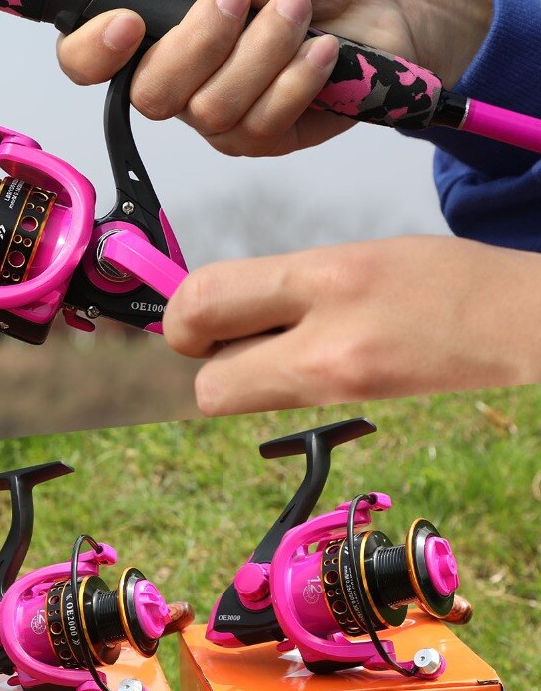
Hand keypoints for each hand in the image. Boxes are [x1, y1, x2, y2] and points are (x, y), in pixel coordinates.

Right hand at [44, 0, 491, 156]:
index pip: (87, 65)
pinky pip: (260, 123)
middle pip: (151, 95)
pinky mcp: (268, 138)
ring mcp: (223, 116)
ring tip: (298, 9)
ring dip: (262, 50)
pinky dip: (296, 77)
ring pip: (209, 110)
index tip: (128, 23)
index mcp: (154, 32)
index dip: (94, 54)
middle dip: (202, 40)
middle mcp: (180, 81)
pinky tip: (323, 50)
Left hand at [162, 237, 540, 414]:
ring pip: (240, 411)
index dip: (183, 317)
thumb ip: (287, 285)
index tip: (197, 318)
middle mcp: (331, 344)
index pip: (203, 301)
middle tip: (231, 345)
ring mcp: (347, 400)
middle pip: (206, 387)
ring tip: (291, 356)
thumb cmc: (450, 286)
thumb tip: (221, 310)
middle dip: (204, 366)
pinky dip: (284, 404)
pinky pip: (284, 423)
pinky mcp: (361, 432)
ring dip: (244, 385)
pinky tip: (324, 379)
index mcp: (331, 277)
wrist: (533, 333)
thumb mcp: (363, 258)